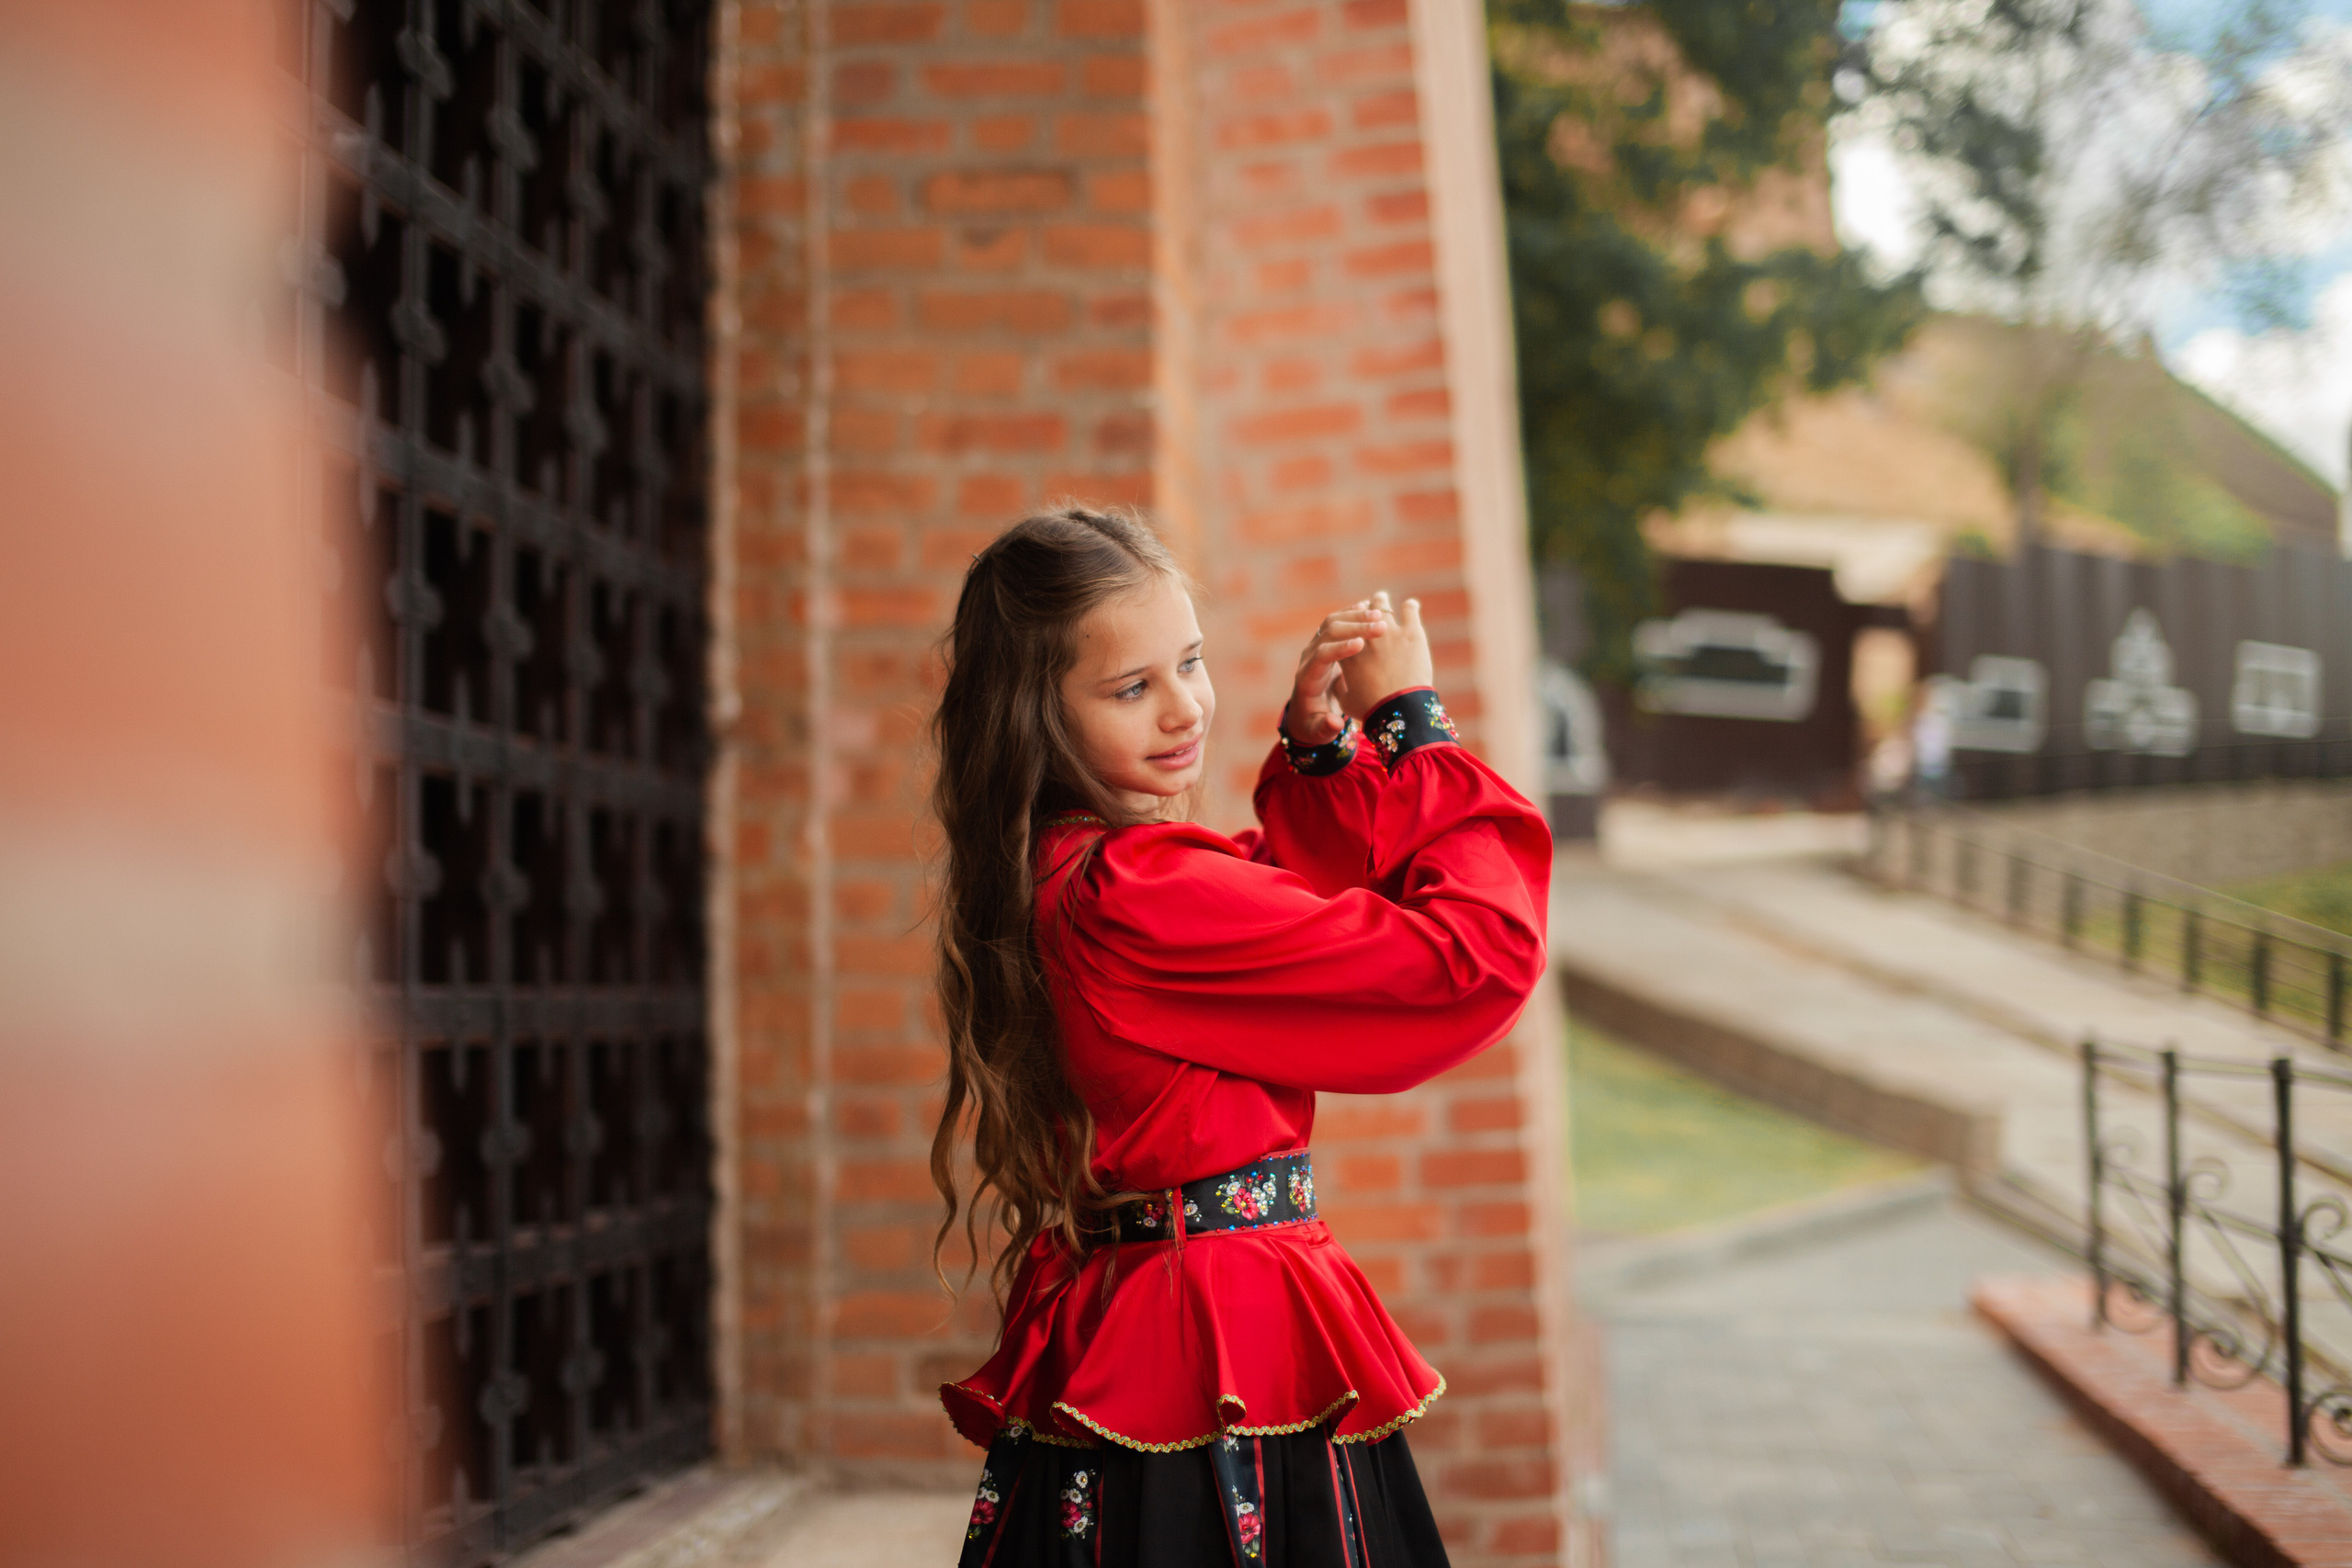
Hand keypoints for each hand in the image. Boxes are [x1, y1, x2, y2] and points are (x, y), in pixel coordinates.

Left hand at [1283, 600, 1387, 743]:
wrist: (1306, 713)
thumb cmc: (1314, 724)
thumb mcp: (1318, 731)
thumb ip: (1325, 728)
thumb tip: (1335, 722)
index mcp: (1308, 678)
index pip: (1321, 656)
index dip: (1340, 648)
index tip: (1361, 644)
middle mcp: (1309, 657)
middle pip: (1327, 633)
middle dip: (1354, 627)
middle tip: (1380, 625)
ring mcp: (1316, 647)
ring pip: (1333, 622)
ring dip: (1356, 616)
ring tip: (1380, 614)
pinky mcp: (1326, 643)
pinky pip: (1338, 622)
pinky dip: (1354, 614)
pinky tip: (1373, 609)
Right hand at [1335, 591, 1432, 719]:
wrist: (1399, 708)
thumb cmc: (1372, 708)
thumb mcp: (1347, 702)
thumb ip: (1340, 688)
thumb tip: (1337, 681)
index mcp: (1346, 653)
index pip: (1342, 630)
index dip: (1347, 626)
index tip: (1351, 624)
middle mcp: (1364, 636)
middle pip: (1359, 612)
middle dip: (1362, 609)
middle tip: (1369, 610)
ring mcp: (1388, 630)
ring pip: (1381, 603)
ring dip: (1381, 601)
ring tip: (1386, 601)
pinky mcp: (1411, 631)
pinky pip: (1409, 609)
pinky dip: (1409, 606)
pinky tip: (1411, 606)